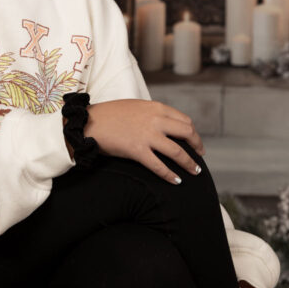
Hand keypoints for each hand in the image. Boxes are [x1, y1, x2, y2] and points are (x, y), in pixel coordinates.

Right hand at [84, 99, 203, 183]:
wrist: (89, 122)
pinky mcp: (137, 151)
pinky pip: (159, 166)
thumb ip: (152, 114)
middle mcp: (155, 120)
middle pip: (186, 133)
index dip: (192, 132)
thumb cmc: (110, 115)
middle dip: (197, 146)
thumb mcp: (135, 106)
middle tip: (199, 155)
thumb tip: (165, 125)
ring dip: (189, 163)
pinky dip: (170, 175)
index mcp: (156, 107)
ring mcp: (147, 136)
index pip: (184, 120)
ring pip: (177, 152)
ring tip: (195, 171)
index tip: (194, 141)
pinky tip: (176, 181)